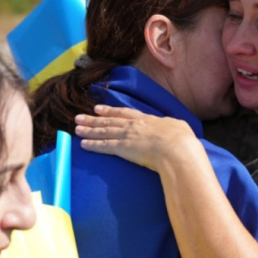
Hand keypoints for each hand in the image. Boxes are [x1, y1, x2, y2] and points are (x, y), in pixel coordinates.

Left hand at [75, 105, 198, 171]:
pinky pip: (104, 146)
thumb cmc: (181, 138)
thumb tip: (172, 126)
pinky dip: (93, 144)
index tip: (99, 108)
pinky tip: (83, 144)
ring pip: (103, 131)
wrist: (176, 148)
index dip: (110, 111)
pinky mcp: (123, 148)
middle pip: (109, 121)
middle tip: (80, 117)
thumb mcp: (178, 126)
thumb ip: (170, 125)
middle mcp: (134, 125)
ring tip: (77, 128)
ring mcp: (127, 136)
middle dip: (93, 119)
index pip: (125, 113)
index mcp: (147, 119)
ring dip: (89, 130)